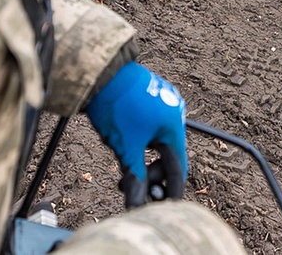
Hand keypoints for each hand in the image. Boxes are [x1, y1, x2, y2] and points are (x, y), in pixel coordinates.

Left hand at [85, 61, 187, 207]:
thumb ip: (135, 178)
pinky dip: (142, 141)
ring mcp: (166, 103)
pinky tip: (125, 142)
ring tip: (122, 162)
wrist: (103, 74)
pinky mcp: (154, 96)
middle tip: (126, 183)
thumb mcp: (126, 148)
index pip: (178, 167)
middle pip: (168, 154)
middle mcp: (176, 113)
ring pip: (158, 141)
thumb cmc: (117, 108)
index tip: (164, 208)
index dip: (171, 190)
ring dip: (143, 157)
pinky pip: (153, 126)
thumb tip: (136, 205)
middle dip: (149, 173)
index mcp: (175, 126)